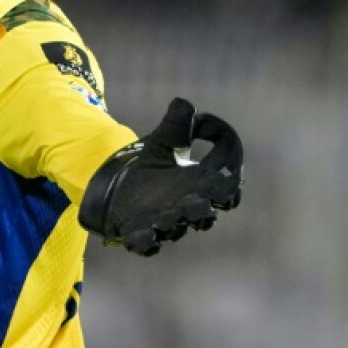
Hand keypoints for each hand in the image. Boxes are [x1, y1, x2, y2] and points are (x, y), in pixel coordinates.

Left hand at [78, 98, 242, 255]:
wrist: (119, 184)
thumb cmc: (153, 164)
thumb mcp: (163, 139)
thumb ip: (177, 123)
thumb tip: (184, 104)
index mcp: (200, 183)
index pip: (225, 188)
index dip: (228, 185)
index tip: (225, 179)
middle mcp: (186, 206)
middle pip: (202, 212)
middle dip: (201, 209)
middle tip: (198, 202)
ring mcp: (164, 221)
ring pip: (175, 228)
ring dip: (173, 224)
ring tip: (168, 217)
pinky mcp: (140, 232)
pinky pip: (146, 243)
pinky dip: (145, 242)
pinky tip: (143, 236)